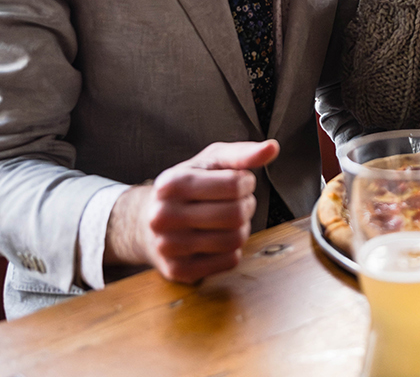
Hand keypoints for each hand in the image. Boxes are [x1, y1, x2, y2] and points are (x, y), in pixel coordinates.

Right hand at [106, 139, 278, 283]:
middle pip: (236, 214)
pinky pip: (229, 261)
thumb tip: (273, 147)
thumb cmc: (187, 186)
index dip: (246, 183)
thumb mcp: (210, 161)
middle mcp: (164, 216)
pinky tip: (217, 239)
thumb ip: (242, 154)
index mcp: (172, 183)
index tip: (239, 182)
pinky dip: (232, 249)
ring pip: (235, 240)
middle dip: (246, 206)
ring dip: (242, 228)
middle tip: (237, 202)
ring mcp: (168, 247)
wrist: (145, 223)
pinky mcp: (178, 270)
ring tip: (228, 220)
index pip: (234, 185)